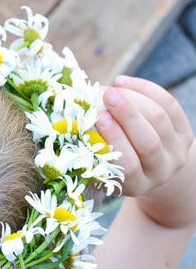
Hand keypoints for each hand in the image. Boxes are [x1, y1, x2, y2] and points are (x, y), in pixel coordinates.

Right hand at [97, 76, 192, 196]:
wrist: (145, 166)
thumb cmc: (113, 164)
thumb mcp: (102, 165)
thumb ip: (93, 148)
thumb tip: (82, 119)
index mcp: (137, 185)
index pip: (129, 163)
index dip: (114, 138)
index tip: (97, 117)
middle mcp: (161, 172)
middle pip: (148, 140)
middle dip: (127, 114)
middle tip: (106, 95)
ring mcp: (177, 152)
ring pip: (159, 118)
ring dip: (134, 98)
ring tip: (112, 88)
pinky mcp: (186, 133)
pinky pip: (170, 104)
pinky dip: (146, 90)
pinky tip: (124, 83)